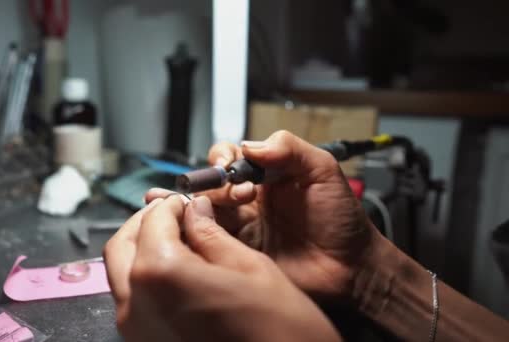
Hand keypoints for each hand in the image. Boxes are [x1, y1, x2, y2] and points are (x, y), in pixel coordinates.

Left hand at [104, 195, 340, 341]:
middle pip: (122, 246)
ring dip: (142, 249)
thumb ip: (212, 235)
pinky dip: (146, 277)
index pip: (153, 221)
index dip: (172, 204)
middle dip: (146, 223)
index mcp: (160, 274)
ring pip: (121, 274)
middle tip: (175, 215)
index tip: (189, 201)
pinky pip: (132, 300)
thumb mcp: (251, 269)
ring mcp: (134, 331)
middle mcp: (134, 304)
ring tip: (177, 241)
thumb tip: (195, 210)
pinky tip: (177, 272)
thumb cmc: (280, 328)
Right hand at [146, 131, 378, 300]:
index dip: (223, 158)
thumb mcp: (322, 170)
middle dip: (211, 183)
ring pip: (203, 210)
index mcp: (266, 176)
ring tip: (181, 202)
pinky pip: (207, 240)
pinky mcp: (236, 253)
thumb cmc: (341, 220)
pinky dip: (192, 231)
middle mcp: (249, 200)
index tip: (230, 166)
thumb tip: (249, 146)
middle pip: (210, 183)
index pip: (230, 157)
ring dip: (190, 203)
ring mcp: (241, 227)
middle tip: (237, 194)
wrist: (350, 268)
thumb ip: (289, 148)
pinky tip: (181, 223)